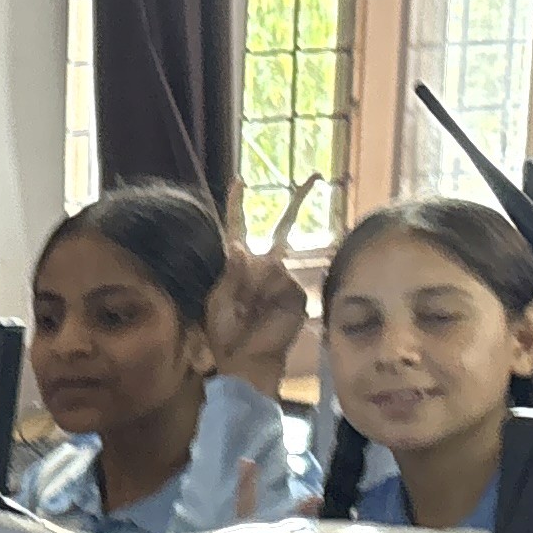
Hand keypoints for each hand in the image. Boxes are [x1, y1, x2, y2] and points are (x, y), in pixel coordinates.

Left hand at [205, 180, 317, 387]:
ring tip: (248, 310)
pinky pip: (284, 282)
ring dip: (255, 285)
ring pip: (271, 264)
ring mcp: (283, 278)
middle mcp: (264, 266)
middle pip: (283, 228)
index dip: (238, 205)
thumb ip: (229, 271)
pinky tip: (265, 313)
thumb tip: (237, 245)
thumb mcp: (218, 299)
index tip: (239, 181)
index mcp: (239, 266)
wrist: (246, 357)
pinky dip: (271, 295)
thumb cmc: (225, 331)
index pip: (238, 228)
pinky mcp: (296, 293)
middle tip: (314, 175)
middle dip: (299, 202)